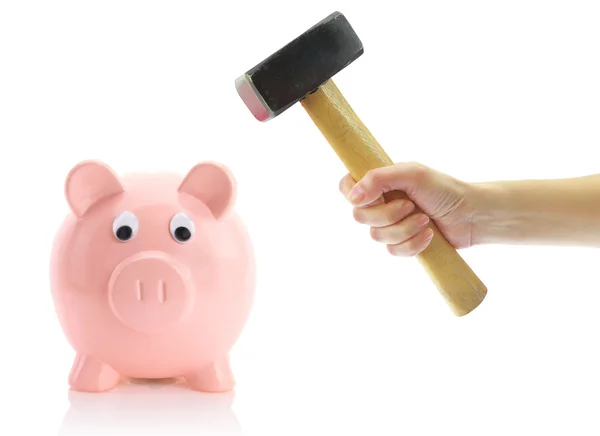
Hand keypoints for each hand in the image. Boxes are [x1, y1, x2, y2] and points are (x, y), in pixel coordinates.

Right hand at [339, 162, 475, 255]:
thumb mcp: (412, 174)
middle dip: (387, 214)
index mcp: (380, 183)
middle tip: (410, 205)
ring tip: (426, 220)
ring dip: (404, 229)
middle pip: (359, 217)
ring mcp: (390, 225)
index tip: (371, 197)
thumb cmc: (444, 189)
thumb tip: (353, 197)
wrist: (471, 215)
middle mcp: (381, 203)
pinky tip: (429, 235)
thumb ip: (379, 178)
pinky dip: (413, 244)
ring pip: (376, 236)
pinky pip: (393, 251)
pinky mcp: (402, 244)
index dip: (353, 195)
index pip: (346, 187)